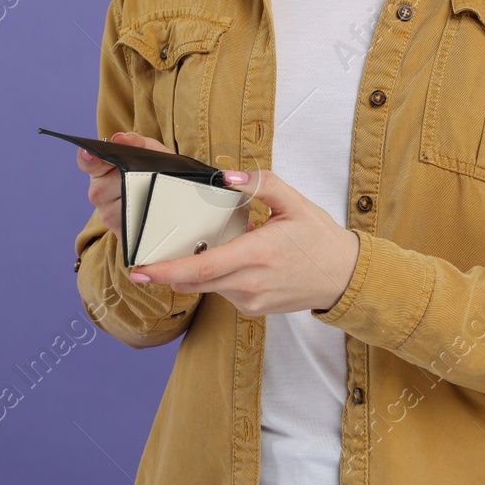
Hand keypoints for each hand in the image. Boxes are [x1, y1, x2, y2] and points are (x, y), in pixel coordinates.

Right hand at [77, 131, 166, 250]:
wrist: (178, 200)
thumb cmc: (160, 172)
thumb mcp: (153, 153)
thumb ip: (137, 142)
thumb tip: (120, 139)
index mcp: (102, 170)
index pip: (88, 163)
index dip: (88, 158)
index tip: (90, 154)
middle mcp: (100, 194)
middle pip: (103, 188)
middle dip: (127, 181)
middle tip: (146, 177)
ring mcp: (108, 217)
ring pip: (117, 209)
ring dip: (138, 200)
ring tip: (155, 194)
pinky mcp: (122, 236)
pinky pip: (130, 228)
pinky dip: (145, 218)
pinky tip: (154, 212)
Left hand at [127, 168, 361, 315]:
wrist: (344, 277)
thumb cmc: (319, 239)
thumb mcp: (294, 202)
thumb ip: (259, 183)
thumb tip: (226, 175)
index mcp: (256, 255)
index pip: (202, 267)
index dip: (167, 270)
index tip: (140, 269)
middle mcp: (250, 284)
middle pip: (194, 281)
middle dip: (167, 271)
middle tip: (145, 260)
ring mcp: (250, 301)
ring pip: (206, 287)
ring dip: (194, 270)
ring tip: (199, 248)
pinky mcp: (252, 309)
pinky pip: (222, 292)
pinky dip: (215, 277)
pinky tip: (228, 259)